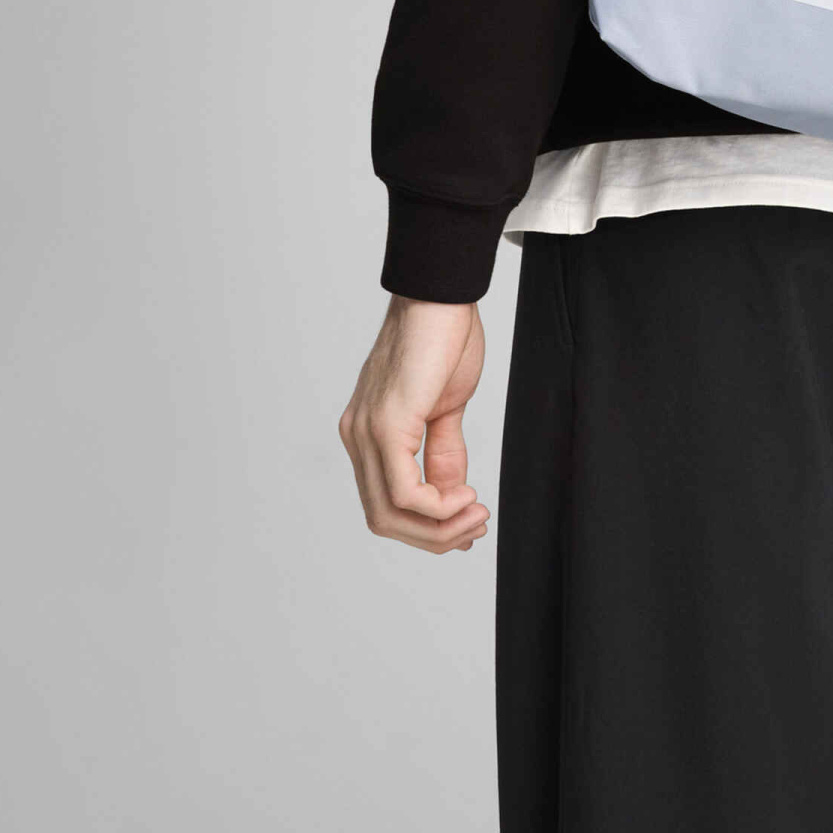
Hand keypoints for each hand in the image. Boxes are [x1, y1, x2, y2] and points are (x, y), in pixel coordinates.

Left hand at [338, 296, 490, 553]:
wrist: (442, 296)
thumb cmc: (443, 339)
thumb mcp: (446, 408)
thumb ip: (444, 453)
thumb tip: (452, 495)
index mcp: (367, 433)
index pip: (385, 504)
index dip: (426, 528)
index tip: (469, 523)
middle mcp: (357, 436)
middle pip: (383, 519)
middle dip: (434, 536)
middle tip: (476, 525)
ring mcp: (366, 432)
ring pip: (390, 513)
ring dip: (439, 527)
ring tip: (476, 514)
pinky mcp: (386, 424)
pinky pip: (404, 492)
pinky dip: (438, 507)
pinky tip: (465, 495)